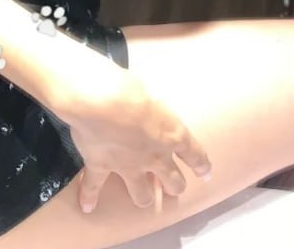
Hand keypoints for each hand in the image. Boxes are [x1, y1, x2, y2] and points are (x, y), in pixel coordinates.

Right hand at [60, 60, 212, 213]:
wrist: (101, 101)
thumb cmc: (132, 87)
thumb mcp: (152, 92)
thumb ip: (153, 107)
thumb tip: (146, 106)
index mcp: (172, 134)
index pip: (194, 154)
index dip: (201, 165)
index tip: (205, 174)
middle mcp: (154, 156)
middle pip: (173, 182)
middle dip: (174, 186)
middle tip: (172, 187)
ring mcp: (128, 166)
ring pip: (142, 194)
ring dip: (144, 197)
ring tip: (144, 199)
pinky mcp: (102, 167)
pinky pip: (95, 187)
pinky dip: (90, 196)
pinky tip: (88, 206)